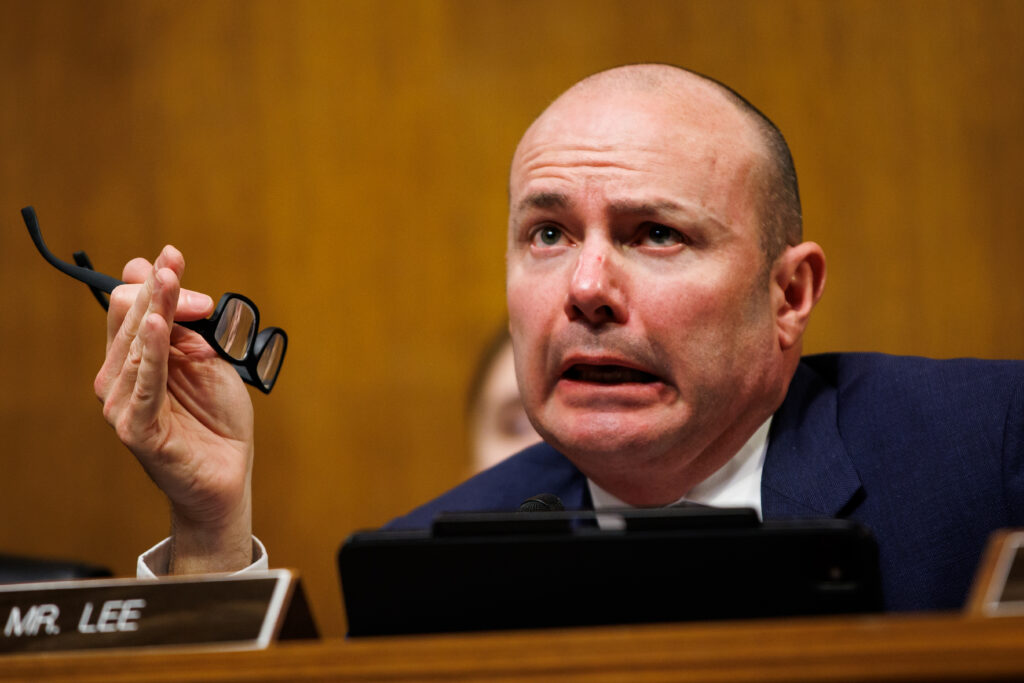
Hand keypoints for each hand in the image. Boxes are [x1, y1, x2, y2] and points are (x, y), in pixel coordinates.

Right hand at [94, 245, 255, 573]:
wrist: (229, 472)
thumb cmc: (217, 418)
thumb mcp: (207, 360)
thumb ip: (186, 326)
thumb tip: (160, 276)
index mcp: (132, 359)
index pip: (127, 306)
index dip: (153, 281)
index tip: (176, 259)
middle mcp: (117, 379)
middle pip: (128, 319)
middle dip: (159, 291)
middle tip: (178, 269)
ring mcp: (122, 404)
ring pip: (136, 345)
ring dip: (157, 311)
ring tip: (169, 283)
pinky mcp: (137, 428)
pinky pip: (144, 384)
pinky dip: (152, 353)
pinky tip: (158, 326)